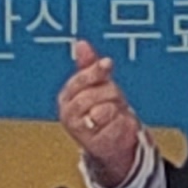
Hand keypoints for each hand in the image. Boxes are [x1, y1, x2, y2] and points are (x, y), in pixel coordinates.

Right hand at [56, 40, 147, 187]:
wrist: (111, 142)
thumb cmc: (102, 110)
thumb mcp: (96, 85)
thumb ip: (88, 65)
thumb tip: (81, 43)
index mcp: (66, 96)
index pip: (80, 79)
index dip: (95, 71)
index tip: (107, 63)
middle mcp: (68, 113)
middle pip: (96, 93)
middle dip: (111, 93)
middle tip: (114, 99)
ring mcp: (79, 130)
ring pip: (106, 108)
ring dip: (117, 109)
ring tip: (113, 114)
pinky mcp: (94, 143)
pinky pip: (115, 124)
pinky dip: (122, 123)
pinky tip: (117, 125)